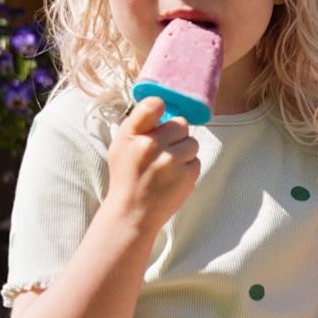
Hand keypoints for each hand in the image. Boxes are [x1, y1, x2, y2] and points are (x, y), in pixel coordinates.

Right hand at [105, 97, 200, 232]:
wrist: (132, 213)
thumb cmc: (127, 175)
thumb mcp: (121, 146)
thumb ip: (139, 124)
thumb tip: (163, 104)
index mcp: (133, 137)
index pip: (153, 105)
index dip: (160, 107)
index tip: (160, 113)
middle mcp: (153, 146)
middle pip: (181, 124)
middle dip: (175, 135)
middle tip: (163, 150)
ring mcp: (173, 162)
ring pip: (192, 142)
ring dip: (183, 151)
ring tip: (166, 166)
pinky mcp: (188, 177)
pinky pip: (196, 160)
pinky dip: (188, 167)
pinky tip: (172, 178)